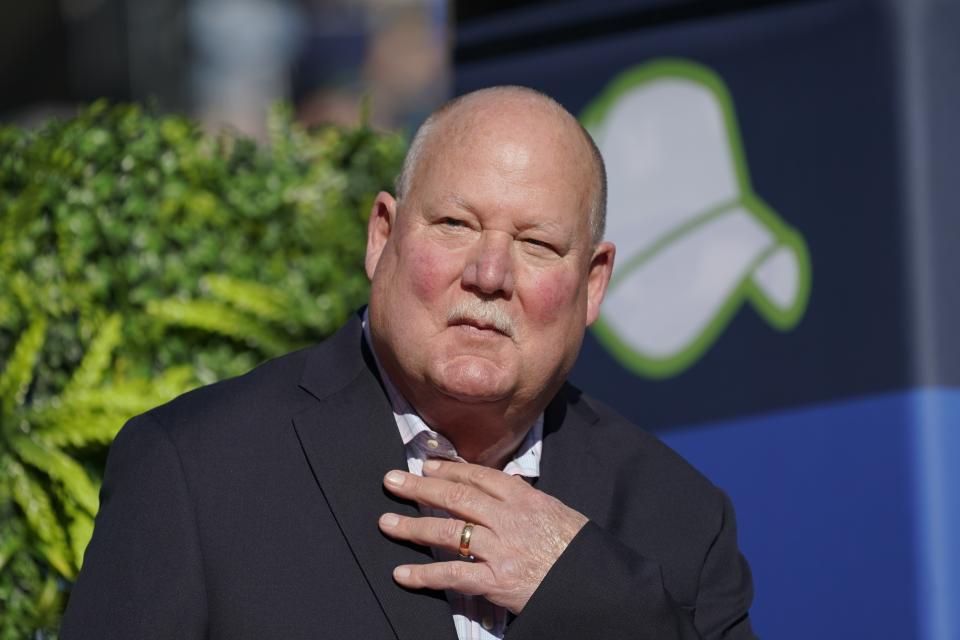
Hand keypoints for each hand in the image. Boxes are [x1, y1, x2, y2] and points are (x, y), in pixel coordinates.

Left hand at [378, 459, 587, 613]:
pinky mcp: (496, 582)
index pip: (479, 476)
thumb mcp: (555, 510)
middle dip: (419, 488)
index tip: (426, 466)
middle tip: (393, 481)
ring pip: (448, 533)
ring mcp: (500, 550)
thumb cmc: (577, 547)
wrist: (595, 584)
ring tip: (387, 523)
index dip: (448, 470)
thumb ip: (525, 497)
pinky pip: (453, 576)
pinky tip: (402, 574)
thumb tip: (504, 481)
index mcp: (525, 498)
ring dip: (413, 528)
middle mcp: (509, 519)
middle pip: (456, 498)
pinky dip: (424, 576)